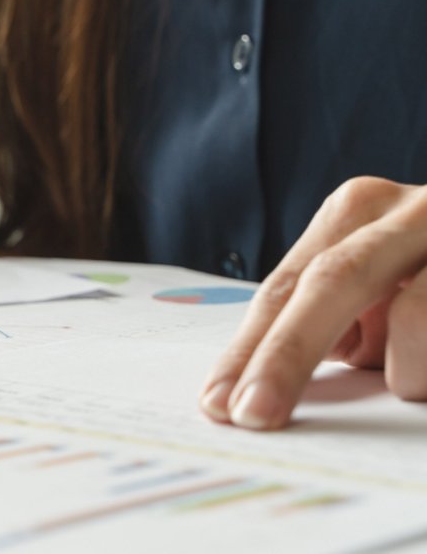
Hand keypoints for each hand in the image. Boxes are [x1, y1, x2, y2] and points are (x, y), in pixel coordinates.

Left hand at [199, 176, 426, 429]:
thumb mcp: (379, 286)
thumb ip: (336, 318)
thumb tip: (269, 381)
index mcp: (358, 211)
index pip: (286, 286)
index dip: (249, 347)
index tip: (217, 401)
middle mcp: (410, 208)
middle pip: (328, 284)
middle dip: (285, 358)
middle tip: (254, 414)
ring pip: (414, 319)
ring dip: (408, 370)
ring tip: (419, 373)